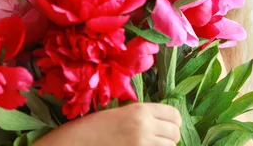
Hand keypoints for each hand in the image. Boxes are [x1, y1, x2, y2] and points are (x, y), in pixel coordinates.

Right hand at [35, 102, 181, 145]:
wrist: (78, 142)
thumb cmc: (95, 126)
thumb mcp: (120, 112)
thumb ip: (141, 115)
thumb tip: (161, 121)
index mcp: (141, 110)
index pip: (174, 114)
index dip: (173, 120)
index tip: (168, 124)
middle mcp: (145, 126)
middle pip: (175, 132)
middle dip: (170, 136)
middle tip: (160, 138)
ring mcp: (143, 144)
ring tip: (150, 145)